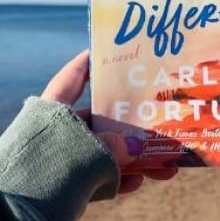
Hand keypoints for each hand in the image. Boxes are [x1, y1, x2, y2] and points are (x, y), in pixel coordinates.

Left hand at [42, 50, 178, 193]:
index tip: (115, 52)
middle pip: (102, 119)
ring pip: (107, 152)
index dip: (92, 63)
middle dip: (134, 124)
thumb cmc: (47, 175)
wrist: (16, 219)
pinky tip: (141, 181)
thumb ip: (114, 146)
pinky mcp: (66, 184)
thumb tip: (137, 146)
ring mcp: (63, 159)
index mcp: (54, 113)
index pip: (73, 79)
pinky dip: (121, 179)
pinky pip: (100, 177)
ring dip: (138, 158)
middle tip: (160, 118)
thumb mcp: (85, 154)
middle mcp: (58, 132)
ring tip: (166, 165)